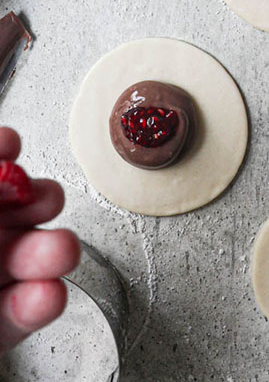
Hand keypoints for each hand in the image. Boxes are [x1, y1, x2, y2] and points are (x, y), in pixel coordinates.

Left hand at [0, 128, 79, 353]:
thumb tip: (4, 165)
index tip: (10, 144)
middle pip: (13, 208)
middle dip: (37, 199)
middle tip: (44, 200)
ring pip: (28, 259)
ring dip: (51, 250)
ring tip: (60, 252)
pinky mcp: (0, 328)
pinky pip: (22, 313)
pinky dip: (40, 303)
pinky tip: (47, 294)